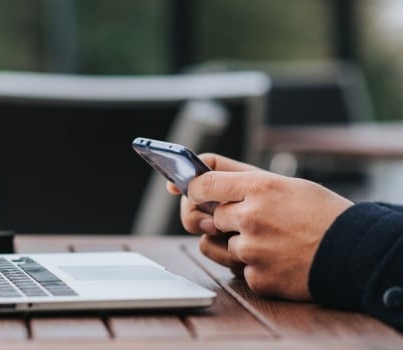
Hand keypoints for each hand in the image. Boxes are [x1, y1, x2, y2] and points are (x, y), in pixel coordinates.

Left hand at [169, 154, 352, 300]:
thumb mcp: (286, 183)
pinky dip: (252, 266)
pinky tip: (276, 259)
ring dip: (233, 244)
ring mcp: (252, 250)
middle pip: (208, 217)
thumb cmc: (320, 214)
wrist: (355, 253)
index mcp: (259, 187)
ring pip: (215, 246)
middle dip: (223, 220)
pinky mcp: (256, 278)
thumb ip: (239, 181)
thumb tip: (192, 183)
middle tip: (252, 220)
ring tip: (267, 240)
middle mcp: (251, 217)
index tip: (193, 192)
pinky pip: (236, 270)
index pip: (202, 183)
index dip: (193, 189)